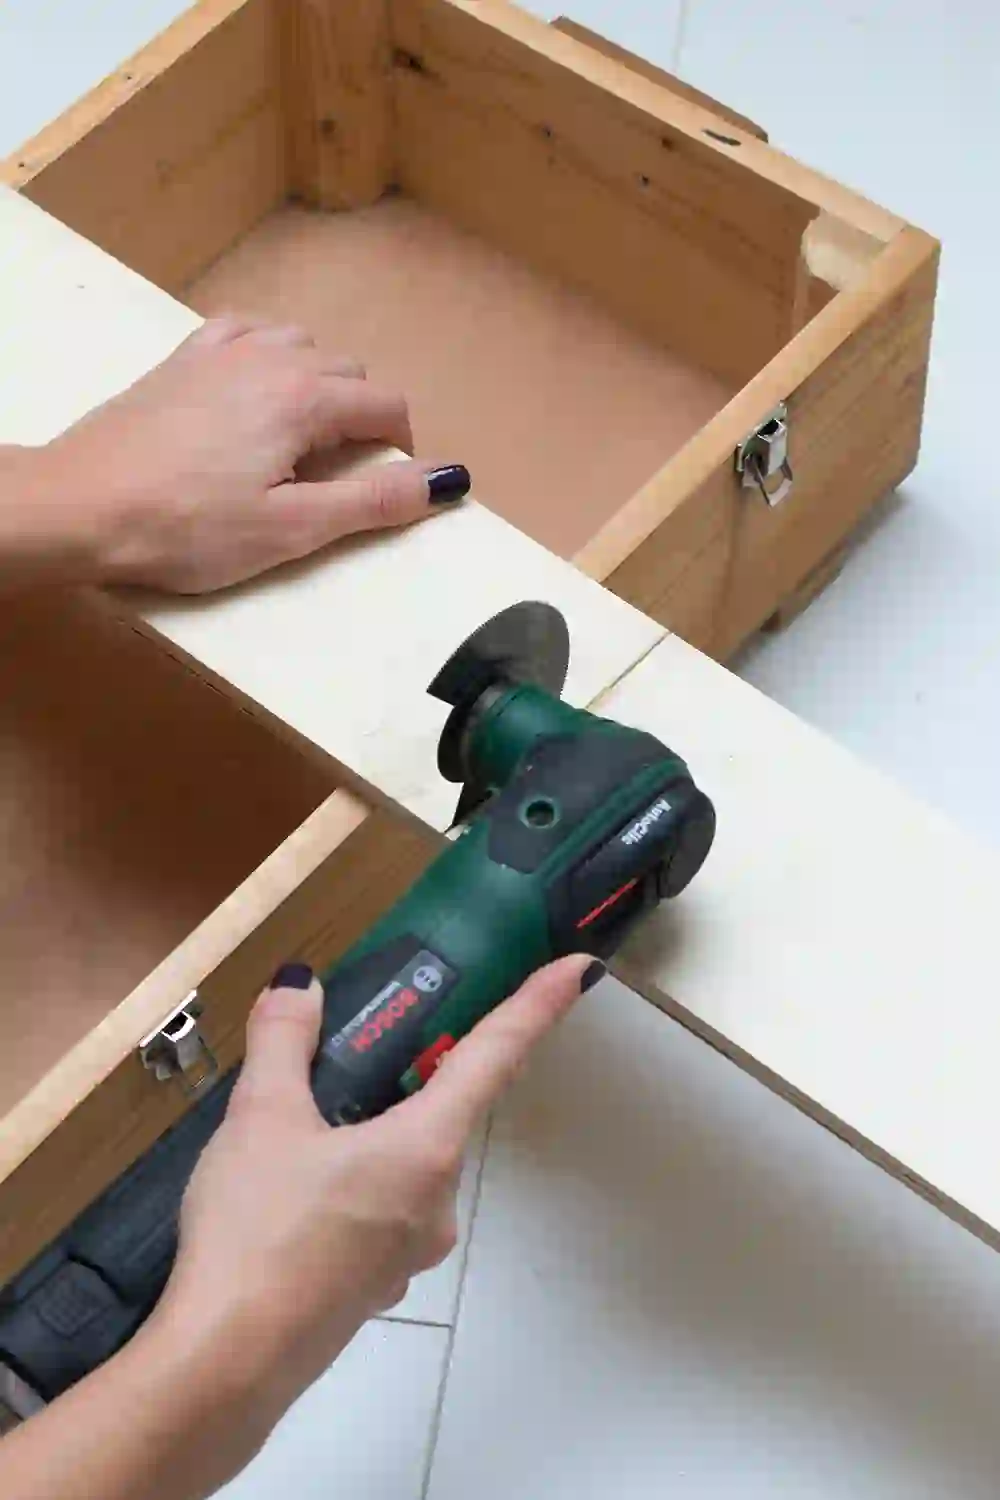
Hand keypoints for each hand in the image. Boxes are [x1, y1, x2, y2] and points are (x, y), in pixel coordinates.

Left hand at [42, 316, 469, 592]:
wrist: (83, 507)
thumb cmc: (186, 528)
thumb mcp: (293, 529)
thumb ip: (373, 501)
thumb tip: (446, 480)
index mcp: (304, 399)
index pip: (387, 406)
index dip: (402, 450)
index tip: (387, 489)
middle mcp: (271, 357)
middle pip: (350, 373)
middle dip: (362, 420)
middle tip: (337, 480)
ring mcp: (222, 350)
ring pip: (303, 347)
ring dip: (319, 386)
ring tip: (298, 443)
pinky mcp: (183, 359)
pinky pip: (249, 333)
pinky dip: (270, 356)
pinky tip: (256, 392)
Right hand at [155, 954, 602, 1417]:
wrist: (222, 1366)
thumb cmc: (256, 1233)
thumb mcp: (260, 1118)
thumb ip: (284, 1041)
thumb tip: (301, 985)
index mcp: (426, 1147)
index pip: (495, 1055)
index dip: (538, 1005)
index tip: (582, 969)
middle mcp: (435, 1201)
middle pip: (441, 1112)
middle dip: (409, 1074)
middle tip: (361, 1043)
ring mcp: (409, 1252)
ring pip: (404, 1164)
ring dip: (372, 1132)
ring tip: (298, 1123)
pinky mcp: (374, 1287)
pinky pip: (378, 1211)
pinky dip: (352, 1183)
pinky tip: (289, 1192)